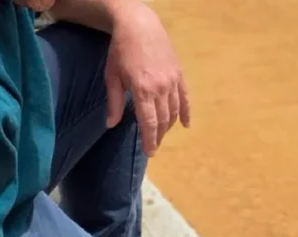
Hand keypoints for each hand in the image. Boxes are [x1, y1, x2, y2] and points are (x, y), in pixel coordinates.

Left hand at [105, 2, 188, 155]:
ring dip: (169, 126)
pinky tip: (186, 125)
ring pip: (174, 111)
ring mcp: (172, 82)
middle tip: (154, 145)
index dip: (150, 140)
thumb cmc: (121, 50)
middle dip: (159, 135)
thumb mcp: (112, 76)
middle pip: (163, 120)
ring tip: (162, 133)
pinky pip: (185, 98)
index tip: (149, 152)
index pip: (149, 123)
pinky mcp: (179, 75)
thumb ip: (115, 102)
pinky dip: (186, 113)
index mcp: (143, 90)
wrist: (140, 24)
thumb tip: (111, 125)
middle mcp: (160, 89)